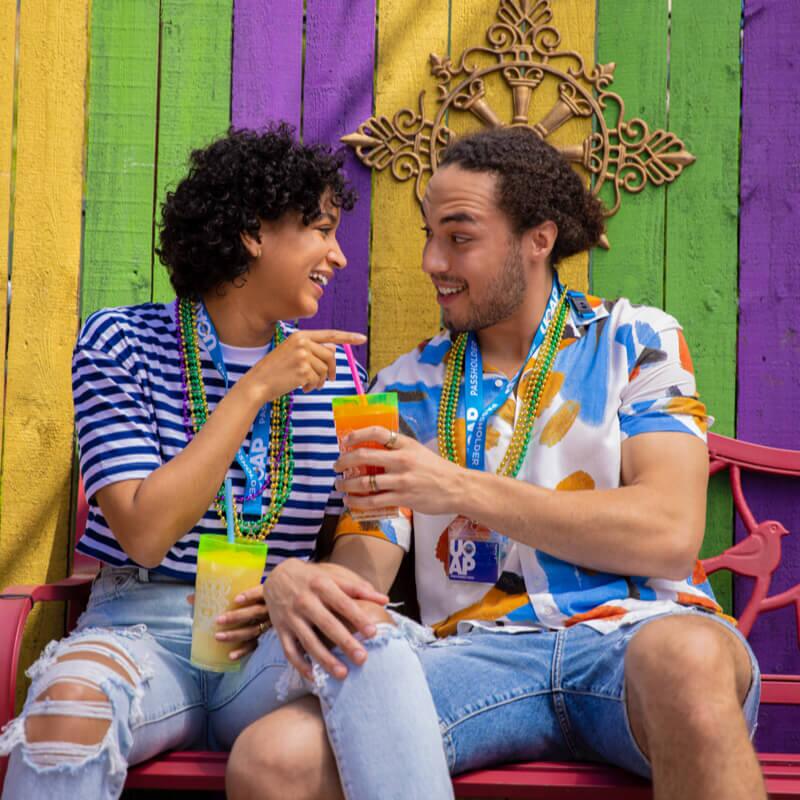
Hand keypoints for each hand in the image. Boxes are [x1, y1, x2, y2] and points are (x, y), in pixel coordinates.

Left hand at [187, 586, 269, 660]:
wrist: (273, 609)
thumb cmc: (251, 599)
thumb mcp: (241, 592)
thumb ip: (218, 594)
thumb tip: (190, 598)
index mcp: (264, 594)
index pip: (260, 592)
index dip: (250, 595)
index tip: (236, 599)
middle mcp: (268, 609)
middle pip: (255, 613)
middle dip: (236, 617)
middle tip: (218, 620)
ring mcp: (267, 624)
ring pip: (253, 630)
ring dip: (235, 634)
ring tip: (218, 637)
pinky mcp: (263, 637)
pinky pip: (254, 645)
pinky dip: (242, 651)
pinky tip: (230, 656)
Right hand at [250, 329, 365, 398]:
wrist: (257, 383)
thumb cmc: (275, 370)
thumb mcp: (292, 353)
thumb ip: (312, 350)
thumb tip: (333, 351)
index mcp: (301, 336)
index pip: (330, 334)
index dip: (348, 337)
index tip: (362, 338)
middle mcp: (303, 343)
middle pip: (331, 355)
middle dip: (331, 370)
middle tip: (328, 380)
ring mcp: (303, 356)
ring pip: (325, 370)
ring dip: (320, 380)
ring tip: (308, 384)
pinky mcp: (303, 370)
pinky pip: (317, 380)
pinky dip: (311, 387)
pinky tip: (301, 387)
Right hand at [263, 558, 388, 679]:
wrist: (278, 575)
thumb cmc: (313, 578)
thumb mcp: (333, 575)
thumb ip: (358, 588)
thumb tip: (384, 600)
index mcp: (321, 585)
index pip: (342, 603)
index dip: (357, 617)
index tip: (373, 633)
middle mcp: (305, 601)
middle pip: (327, 624)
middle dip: (345, 642)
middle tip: (362, 658)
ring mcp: (291, 617)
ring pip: (309, 642)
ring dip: (325, 660)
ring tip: (343, 674)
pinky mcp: (281, 630)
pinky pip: (290, 652)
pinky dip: (301, 666)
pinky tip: (315, 678)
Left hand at [334, 427, 465, 515]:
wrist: (457, 488)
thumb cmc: (437, 469)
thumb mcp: (419, 451)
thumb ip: (398, 449)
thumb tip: (372, 451)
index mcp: (406, 444)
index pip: (378, 432)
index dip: (357, 434)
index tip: (346, 440)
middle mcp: (402, 460)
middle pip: (364, 456)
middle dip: (344, 461)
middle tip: (336, 465)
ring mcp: (401, 480)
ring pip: (365, 482)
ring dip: (347, 484)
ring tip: (340, 485)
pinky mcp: (403, 498)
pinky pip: (374, 501)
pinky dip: (358, 502)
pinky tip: (351, 501)